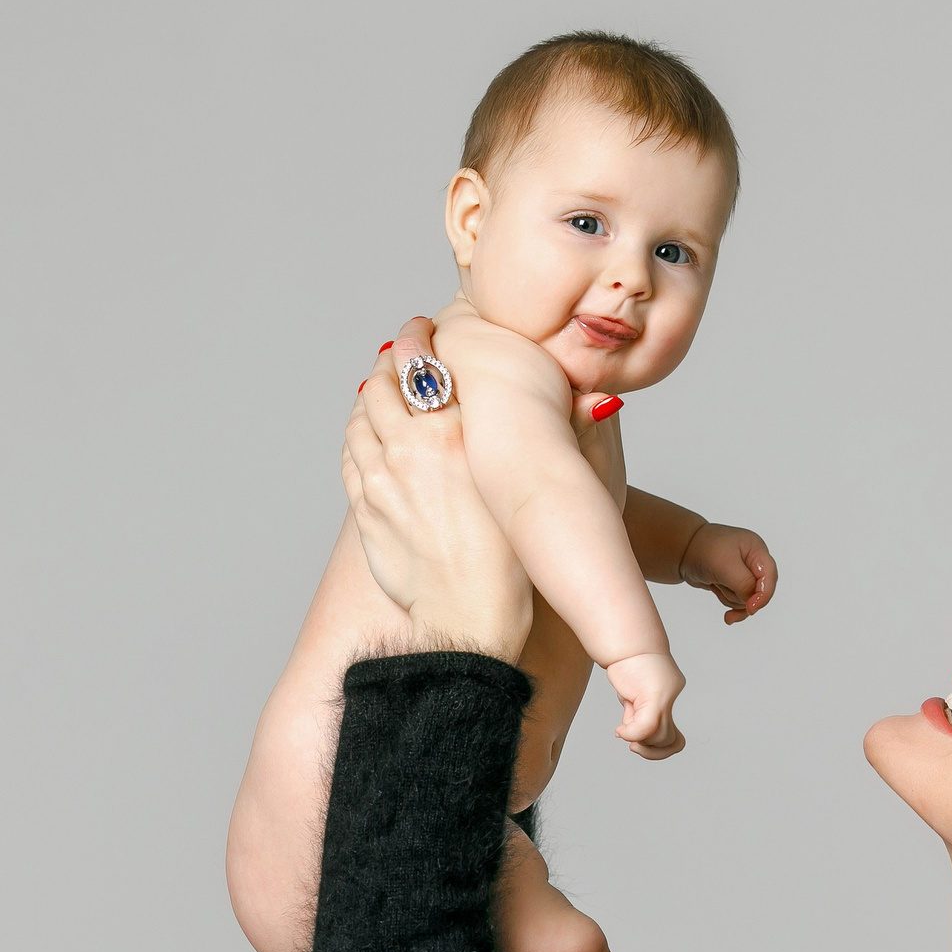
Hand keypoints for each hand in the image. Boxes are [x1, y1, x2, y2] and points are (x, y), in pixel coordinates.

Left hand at [340, 321, 533, 660]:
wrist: (471, 620)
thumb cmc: (514, 560)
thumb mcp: (543, 489)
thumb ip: (567, 434)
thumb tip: (601, 400)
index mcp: (457, 434)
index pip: (420, 360)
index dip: (417, 337)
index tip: (423, 331)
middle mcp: (412, 449)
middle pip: (380, 382)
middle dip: (389, 362)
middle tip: (400, 355)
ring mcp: (382, 480)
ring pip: (359, 417)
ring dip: (369, 397)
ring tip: (384, 392)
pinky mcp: (367, 509)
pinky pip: (350, 456)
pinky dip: (358, 436)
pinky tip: (372, 435)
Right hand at [603, 651, 684, 757]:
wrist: (622, 641)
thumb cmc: (624, 664)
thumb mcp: (631, 695)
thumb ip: (636, 714)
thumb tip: (632, 736)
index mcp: (668, 694)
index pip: (675, 736)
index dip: (658, 748)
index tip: (637, 743)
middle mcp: (672, 695)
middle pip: (669, 740)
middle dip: (650, 750)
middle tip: (632, 744)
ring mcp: (667, 696)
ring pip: (660, 736)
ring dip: (639, 741)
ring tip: (623, 731)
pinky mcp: (655, 695)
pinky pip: (647, 727)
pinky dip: (632, 734)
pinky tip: (619, 730)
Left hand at [681, 523, 777, 623]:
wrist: (683, 550)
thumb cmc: (703, 549)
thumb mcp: (725, 565)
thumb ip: (744, 583)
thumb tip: (753, 602)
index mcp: (756, 550)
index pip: (769, 577)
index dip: (763, 595)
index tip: (751, 608)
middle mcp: (753, 562)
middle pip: (759, 591)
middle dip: (740, 596)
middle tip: (721, 586)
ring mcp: (744, 574)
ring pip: (747, 599)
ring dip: (730, 597)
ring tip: (715, 582)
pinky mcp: (734, 583)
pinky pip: (738, 602)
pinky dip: (730, 605)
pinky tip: (727, 616)